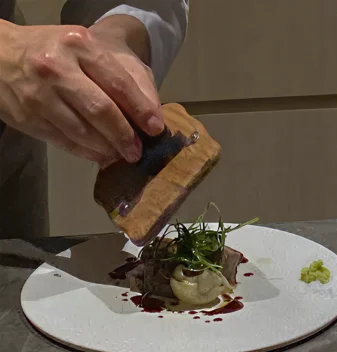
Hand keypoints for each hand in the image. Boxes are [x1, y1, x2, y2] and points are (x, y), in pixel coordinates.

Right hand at [0, 21, 162, 166]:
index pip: (119, 83)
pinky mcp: (28, 116)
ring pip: (82, 131)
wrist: (1, 53)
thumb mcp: (91, 49)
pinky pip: (64, 141)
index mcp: (79, 46)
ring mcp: (39, 94)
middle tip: (138, 151)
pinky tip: (100, 155)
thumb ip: (125, 77)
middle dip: (125, 136)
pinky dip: (86, 152)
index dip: (141, 110)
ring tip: (121, 155)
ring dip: (107, 148)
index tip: (156, 129)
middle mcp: (57, 68)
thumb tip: (153, 115)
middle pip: (101, 110)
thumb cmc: (58, 52)